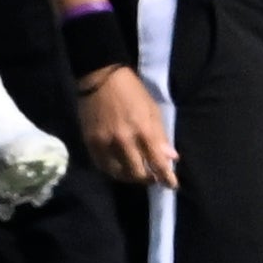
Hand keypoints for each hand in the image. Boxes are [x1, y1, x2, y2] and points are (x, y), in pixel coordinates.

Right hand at [74, 66, 175, 186]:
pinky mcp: (91, 142)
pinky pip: (102, 166)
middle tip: (152, 177)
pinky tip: (118, 167)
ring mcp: (105, 143)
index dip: (166, 178)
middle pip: (137, 173)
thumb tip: (171, 158)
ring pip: (118, 173)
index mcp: (143, 130)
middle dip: (148, 179)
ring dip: (130, 177)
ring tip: (135, 173)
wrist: (101, 77)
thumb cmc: (132, 91)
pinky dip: (112, 170)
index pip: (157, 163)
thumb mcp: (152, 110)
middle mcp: (124, 141)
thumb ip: (161, 136)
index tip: (171, 185)